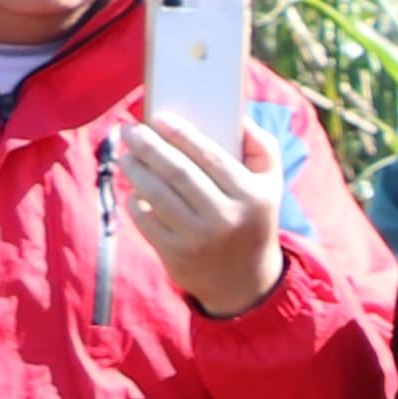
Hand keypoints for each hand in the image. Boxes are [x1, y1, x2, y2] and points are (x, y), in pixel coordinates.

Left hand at [113, 114, 286, 316]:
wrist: (245, 281)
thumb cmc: (252, 218)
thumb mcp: (271, 186)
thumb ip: (263, 149)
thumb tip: (241, 118)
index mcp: (252, 196)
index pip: (212, 157)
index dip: (182, 134)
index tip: (158, 117)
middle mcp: (226, 218)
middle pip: (178, 172)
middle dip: (149, 147)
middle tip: (131, 131)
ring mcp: (199, 238)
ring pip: (156, 194)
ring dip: (135, 169)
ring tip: (127, 155)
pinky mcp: (176, 254)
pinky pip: (145, 219)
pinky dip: (134, 200)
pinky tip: (134, 188)